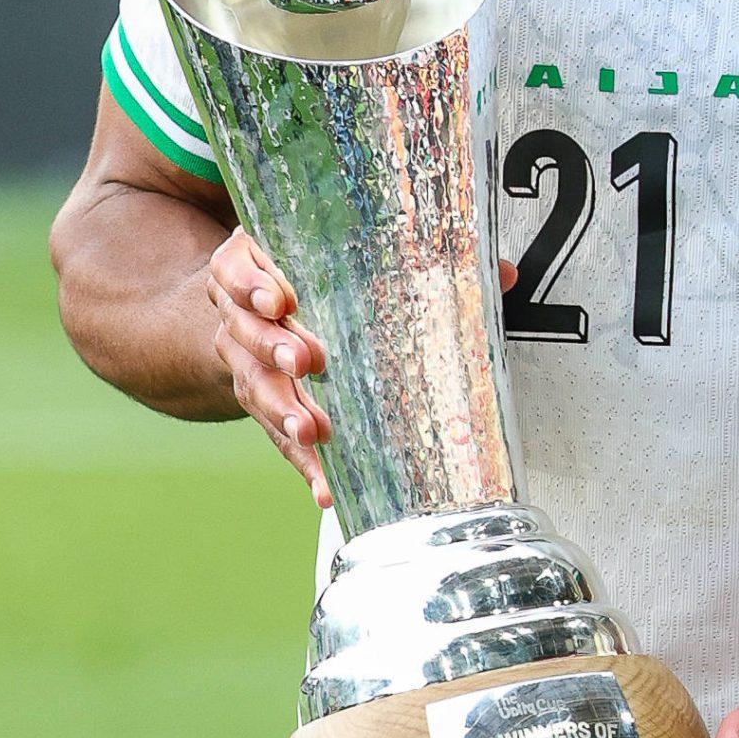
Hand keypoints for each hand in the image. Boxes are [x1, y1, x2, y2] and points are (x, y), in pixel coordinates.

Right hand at [206, 227, 515, 508]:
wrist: (250, 306)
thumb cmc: (309, 275)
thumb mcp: (343, 253)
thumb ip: (416, 258)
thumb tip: (502, 274)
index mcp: (254, 266)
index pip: (236, 269)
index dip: (252, 284)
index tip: (280, 301)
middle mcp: (241, 316)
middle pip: (245, 332)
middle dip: (274, 349)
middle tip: (306, 362)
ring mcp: (244, 363)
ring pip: (254, 388)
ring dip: (284, 412)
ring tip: (311, 432)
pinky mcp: (260, 407)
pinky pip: (276, 438)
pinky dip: (301, 463)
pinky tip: (324, 484)